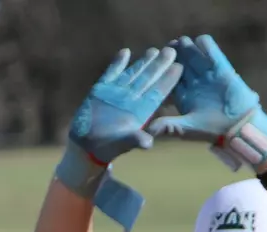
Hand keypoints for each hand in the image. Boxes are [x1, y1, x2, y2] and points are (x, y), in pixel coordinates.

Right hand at [66, 46, 182, 168]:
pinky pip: (111, 73)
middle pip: (148, 79)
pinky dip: (116, 64)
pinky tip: (124, 52)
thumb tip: (148, 143)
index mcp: (140, 111)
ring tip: (154, 51)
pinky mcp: (101, 90)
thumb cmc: (107, 147)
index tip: (179, 67)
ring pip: (132, 73)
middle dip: (159, 65)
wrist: (87, 145)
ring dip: (143, 62)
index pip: (157, 92)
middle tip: (172, 51)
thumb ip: (134, 140)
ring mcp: (117, 93)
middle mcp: (131, 99)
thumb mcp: (122, 144)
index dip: (168, 80)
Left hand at [148, 34, 266, 171]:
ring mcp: (207, 75)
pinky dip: (208, 48)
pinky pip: (214, 55)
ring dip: (188, 49)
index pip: (169, 80)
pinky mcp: (222, 70)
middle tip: (167, 48)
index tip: (153, 64)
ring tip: (180, 41)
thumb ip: (169, 126)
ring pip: (195, 58)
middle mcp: (194, 84)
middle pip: (181, 65)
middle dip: (174, 56)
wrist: (238, 125)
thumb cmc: (212, 129)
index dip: (162, 72)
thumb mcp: (187, 128)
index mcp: (183, 96)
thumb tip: (149, 130)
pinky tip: (200, 40)